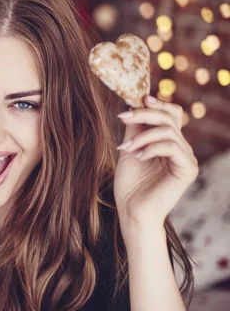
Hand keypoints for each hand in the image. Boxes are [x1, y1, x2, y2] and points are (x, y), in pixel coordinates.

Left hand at [113, 95, 198, 231]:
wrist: (131, 212)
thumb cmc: (129, 185)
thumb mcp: (129, 150)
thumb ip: (134, 130)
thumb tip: (132, 105)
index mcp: (169, 144)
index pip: (172, 115)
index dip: (158, 104)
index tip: (138, 99)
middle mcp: (182, 149)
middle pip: (170, 118)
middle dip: (144, 114)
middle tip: (122, 117)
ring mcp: (187, 159)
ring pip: (168, 132)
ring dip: (142, 136)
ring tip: (124, 148)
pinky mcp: (188, 170)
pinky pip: (172, 147)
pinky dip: (151, 148)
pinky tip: (137, 156)